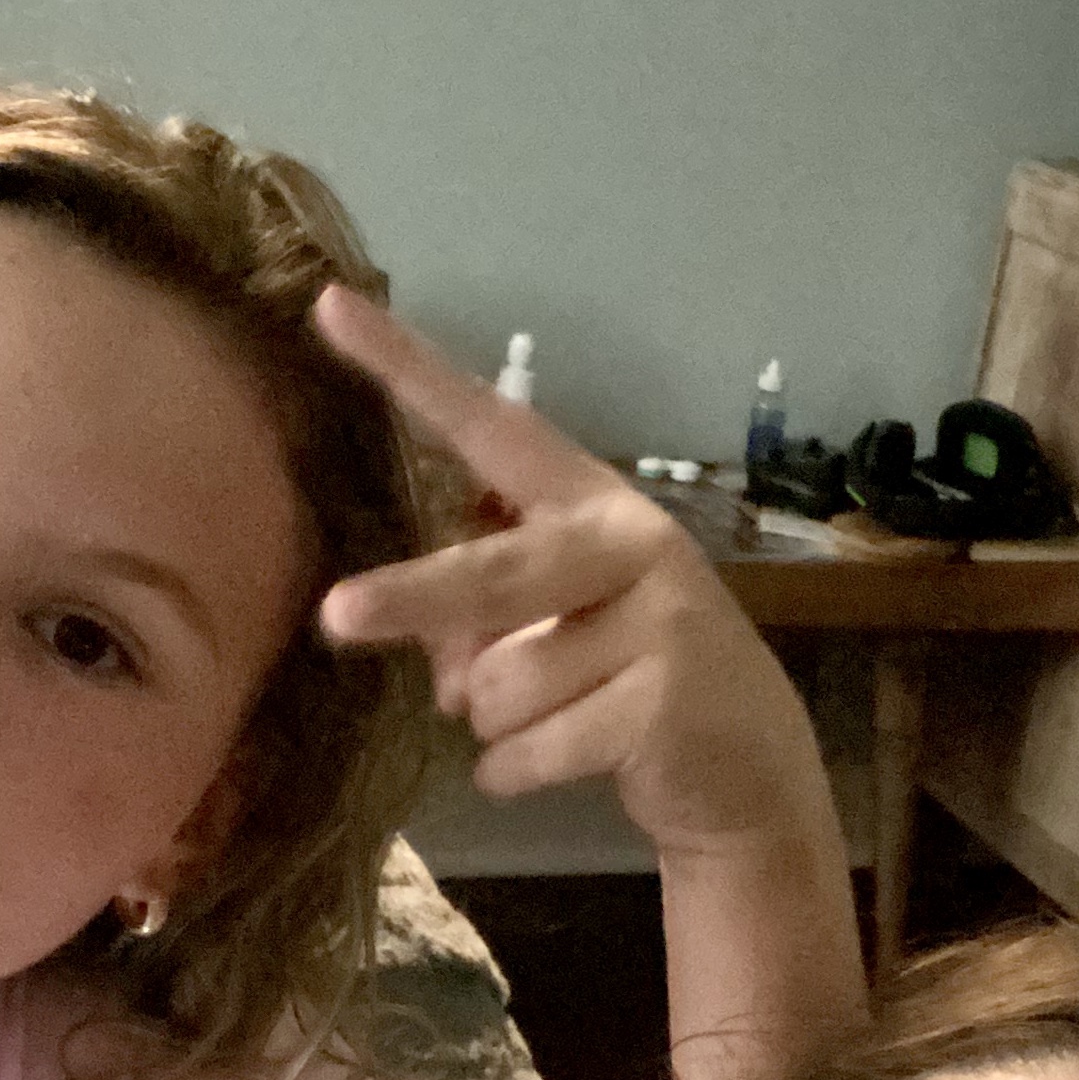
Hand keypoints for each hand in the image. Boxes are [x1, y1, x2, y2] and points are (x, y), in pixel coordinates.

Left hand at [313, 287, 826, 860]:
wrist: (748, 769)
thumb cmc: (626, 685)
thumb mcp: (555, 632)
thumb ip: (484, 623)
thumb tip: (445, 675)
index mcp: (590, 505)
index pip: (491, 427)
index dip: (410, 370)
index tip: (330, 307)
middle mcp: (629, 543)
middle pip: (491, 574)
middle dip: (412, 600)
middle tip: (337, 617)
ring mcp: (656, 620)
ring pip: (500, 686)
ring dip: (499, 726)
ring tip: (561, 722)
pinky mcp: (664, 701)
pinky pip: (530, 748)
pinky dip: (519, 772)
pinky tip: (575, 763)